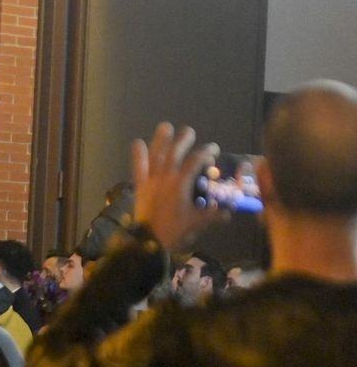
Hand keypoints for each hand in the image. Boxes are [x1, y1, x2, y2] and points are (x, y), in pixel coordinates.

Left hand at [131, 122, 218, 249]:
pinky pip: (138, 168)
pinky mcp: (140, 185)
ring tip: (165, 126)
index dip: (205, 152)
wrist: (150, 240)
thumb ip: (213, 214)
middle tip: (189, 131)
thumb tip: (229, 212)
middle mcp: (165, 177)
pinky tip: (136, 141)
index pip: (194, 162)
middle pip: (174, 153)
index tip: (213, 148)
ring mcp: (151, 180)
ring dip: (160, 140)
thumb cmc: (176, 230)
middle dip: (183, 140)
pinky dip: (137, 155)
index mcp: (181, 183)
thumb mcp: (198, 222)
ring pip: (156, 155)